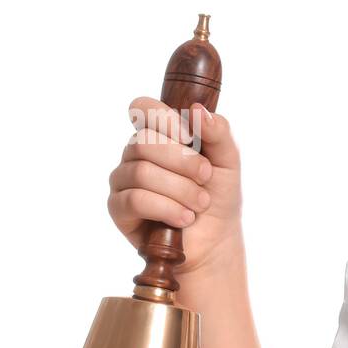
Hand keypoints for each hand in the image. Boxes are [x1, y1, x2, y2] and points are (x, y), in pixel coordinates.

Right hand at [108, 96, 243, 278]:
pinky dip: (167, 208)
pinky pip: (135, 199)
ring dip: (181, 190)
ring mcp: (124, 180)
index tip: (190, 138)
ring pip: (141, 171)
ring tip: (199, 205)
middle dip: (183, 162)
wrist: (215, 240)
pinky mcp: (118, 208)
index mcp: (159, 134)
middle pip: (144, 141)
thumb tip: (196, 109)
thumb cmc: (219, 196)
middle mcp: (136, 153)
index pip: (142, 108)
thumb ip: (218, 132)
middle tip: (206, 178)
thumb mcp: (228, 161)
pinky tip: (184, 218)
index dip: (164, 119)